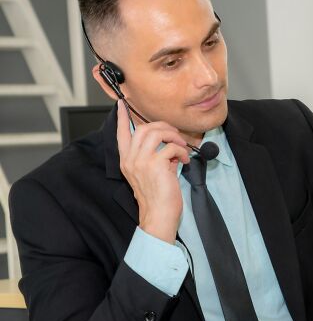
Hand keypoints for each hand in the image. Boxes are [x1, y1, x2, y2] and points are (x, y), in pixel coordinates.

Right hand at [116, 100, 189, 242]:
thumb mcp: (151, 174)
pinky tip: (183, 161)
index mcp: (127, 161)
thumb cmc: (158, 197)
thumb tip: (168, 145)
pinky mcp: (155, 164)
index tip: (122, 104)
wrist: (159, 215)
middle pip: (144, 128)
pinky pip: (171, 147)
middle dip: (164, 127)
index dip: (123, 118)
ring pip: (157, 132)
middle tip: (175, 136)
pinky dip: (181, 151)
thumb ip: (155, 158)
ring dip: (174, 137)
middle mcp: (131, 159)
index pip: (121, 134)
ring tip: (181, 148)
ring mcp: (141, 161)